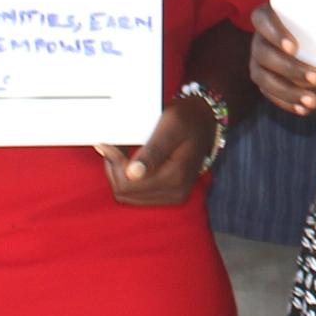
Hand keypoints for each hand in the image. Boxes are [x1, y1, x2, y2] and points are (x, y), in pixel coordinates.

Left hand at [95, 94, 215, 205]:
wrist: (204, 122)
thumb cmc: (187, 120)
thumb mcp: (170, 126)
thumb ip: (152, 151)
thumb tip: (132, 174)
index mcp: (174, 177)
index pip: (126, 185)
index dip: (114, 164)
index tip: (110, 144)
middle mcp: (175, 192)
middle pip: (124, 193)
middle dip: (114, 169)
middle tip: (114, 146)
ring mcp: (172, 196)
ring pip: (127, 196)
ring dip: (119, 174)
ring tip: (121, 152)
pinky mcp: (169, 195)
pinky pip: (136, 195)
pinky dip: (127, 179)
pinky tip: (130, 161)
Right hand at [249, 3, 315, 116]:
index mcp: (272, 17)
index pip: (261, 18)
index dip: (274, 33)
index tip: (294, 47)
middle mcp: (260, 39)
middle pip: (264, 53)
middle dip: (290, 68)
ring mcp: (259, 62)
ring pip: (264, 78)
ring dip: (289, 91)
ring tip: (313, 100)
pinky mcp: (264, 81)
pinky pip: (270, 94)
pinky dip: (287, 103)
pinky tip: (304, 108)